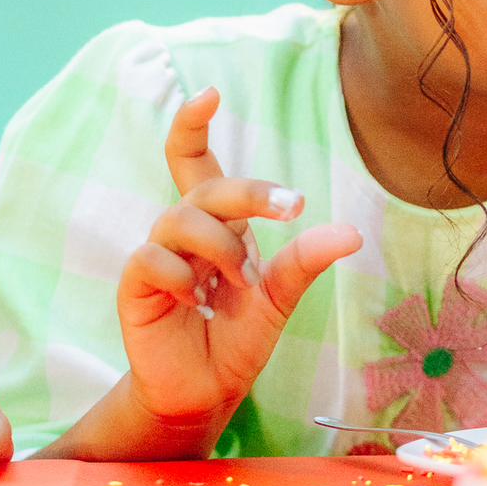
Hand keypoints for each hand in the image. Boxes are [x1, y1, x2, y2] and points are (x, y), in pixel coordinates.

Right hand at [117, 87, 361, 440]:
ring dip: (220, 245)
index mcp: (217, 224)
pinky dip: (181, 273)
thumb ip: (305, 261)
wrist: (206, 393)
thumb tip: (351, 233)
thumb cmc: (238, 338)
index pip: (194, 161)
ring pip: (178, 217)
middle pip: (205, 187)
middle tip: (294, 207)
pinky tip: (196, 300)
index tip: (209, 93)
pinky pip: (150, 258)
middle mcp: (185, 232)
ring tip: (241, 280)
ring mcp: (157, 257)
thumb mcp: (280, 297)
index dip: (192, 126)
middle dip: (250, 191)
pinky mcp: (136, 287)